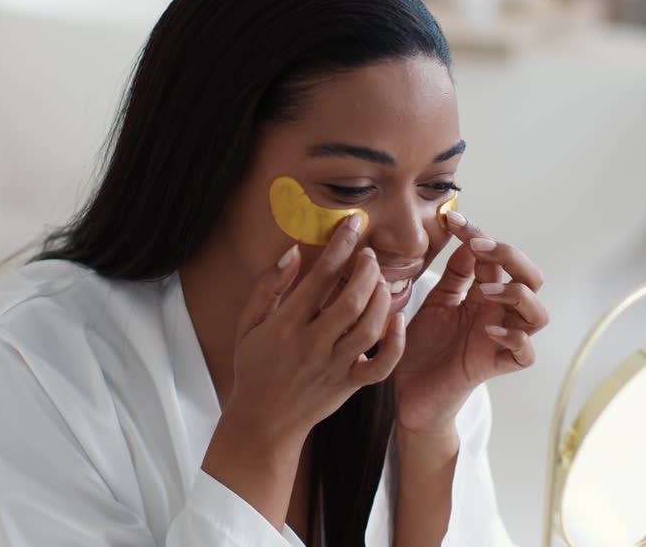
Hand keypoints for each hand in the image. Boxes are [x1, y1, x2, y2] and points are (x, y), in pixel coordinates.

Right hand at [220, 213, 405, 448]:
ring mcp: (334, 367)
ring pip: (368, 328)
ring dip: (380, 298)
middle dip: (366, 270)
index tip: (353, 224)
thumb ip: (268, 286)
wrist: (263, 422)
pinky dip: (395, 343)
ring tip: (380, 280)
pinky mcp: (350, 384)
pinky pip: (380, 366)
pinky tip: (397, 319)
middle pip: (350, 301)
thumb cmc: (255, 368)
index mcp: (285, 326)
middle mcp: (312, 346)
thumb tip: (293, 252)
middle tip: (369, 254)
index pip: (319, 278)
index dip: (340, 246)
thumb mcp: (248, 324)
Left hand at [392, 211, 547, 433]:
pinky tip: (489, 330)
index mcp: (483, 295)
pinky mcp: (494, 367)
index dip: (479, 235)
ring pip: (537, 314)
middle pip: (531, 279)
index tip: (453, 220)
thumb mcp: (435, 302)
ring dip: (516, 295)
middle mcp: (498, 315)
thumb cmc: (424, 349)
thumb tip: (466, 238)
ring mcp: (501, 340)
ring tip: (484, 291)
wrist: (410, 393)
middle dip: (510, 256)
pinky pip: (525, 353)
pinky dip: (514, 338)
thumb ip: (454, 275)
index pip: (495, 258)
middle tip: (479, 247)